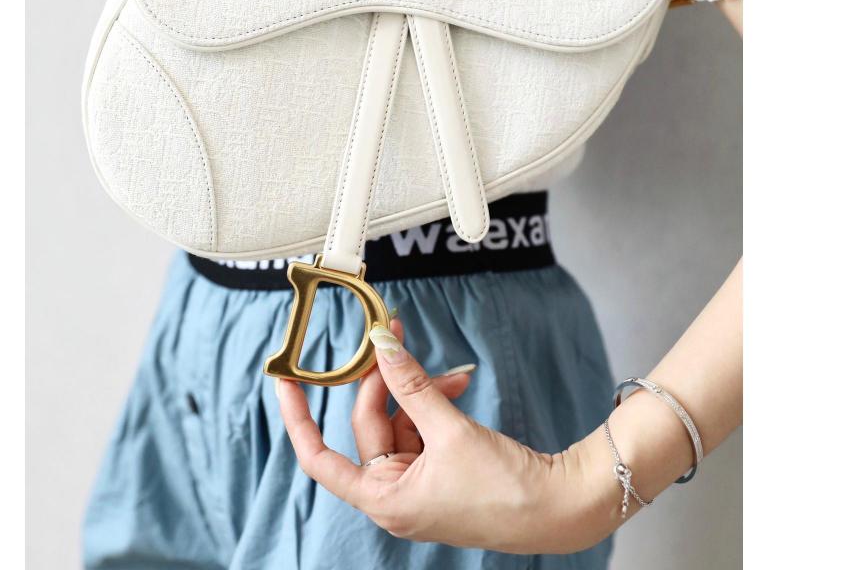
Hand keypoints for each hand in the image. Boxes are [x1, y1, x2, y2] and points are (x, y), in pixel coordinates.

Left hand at [276, 319, 614, 553]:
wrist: (558, 507)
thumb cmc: (506, 489)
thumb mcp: (451, 430)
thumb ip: (411, 384)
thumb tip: (381, 344)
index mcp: (385, 500)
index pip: (319, 458)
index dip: (298, 418)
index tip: (284, 380)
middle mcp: (394, 494)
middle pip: (368, 424)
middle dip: (383, 379)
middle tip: (395, 335)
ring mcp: (416, 483)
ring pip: (398, 420)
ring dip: (418, 389)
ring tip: (448, 373)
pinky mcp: (438, 470)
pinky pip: (421, 426)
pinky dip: (434, 402)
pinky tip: (458, 384)